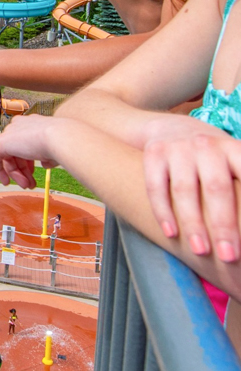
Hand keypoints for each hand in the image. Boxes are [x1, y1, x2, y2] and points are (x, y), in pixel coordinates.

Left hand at [0, 114, 63, 188]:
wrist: (59, 137)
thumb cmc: (61, 141)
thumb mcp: (54, 149)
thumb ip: (46, 156)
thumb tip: (45, 164)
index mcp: (31, 124)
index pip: (25, 143)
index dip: (28, 160)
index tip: (33, 172)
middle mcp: (18, 125)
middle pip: (15, 151)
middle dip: (23, 170)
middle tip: (29, 184)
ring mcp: (9, 133)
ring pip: (8, 157)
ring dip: (17, 174)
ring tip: (26, 186)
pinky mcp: (2, 142)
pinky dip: (0, 171)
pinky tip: (6, 181)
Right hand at [140, 118, 240, 262]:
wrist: (171, 128)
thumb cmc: (214, 159)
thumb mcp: (235, 161)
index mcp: (234, 149)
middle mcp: (207, 145)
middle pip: (216, 188)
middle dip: (224, 225)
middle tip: (229, 257)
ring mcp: (177, 148)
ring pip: (184, 190)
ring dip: (193, 223)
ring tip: (201, 251)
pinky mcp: (154, 153)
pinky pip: (156, 186)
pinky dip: (163, 212)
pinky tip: (171, 234)